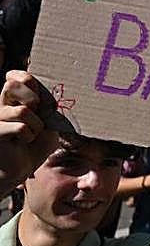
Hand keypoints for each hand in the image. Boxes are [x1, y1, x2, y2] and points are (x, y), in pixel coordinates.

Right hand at [0, 71, 60, 194]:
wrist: (19, 169)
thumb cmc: (33, 146)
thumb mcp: (47, 122)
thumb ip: (47, 107)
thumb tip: (49, 96)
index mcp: (11, 99)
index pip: (13, 76)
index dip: (27, 79)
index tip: (39, 97)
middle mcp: (0, 106)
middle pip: (12, 85)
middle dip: (33, 98)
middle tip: (37, 114)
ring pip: (22, 110)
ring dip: (36, 125)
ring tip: (32, 134)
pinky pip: (20, 128)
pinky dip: (29, 136)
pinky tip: (23, 143)